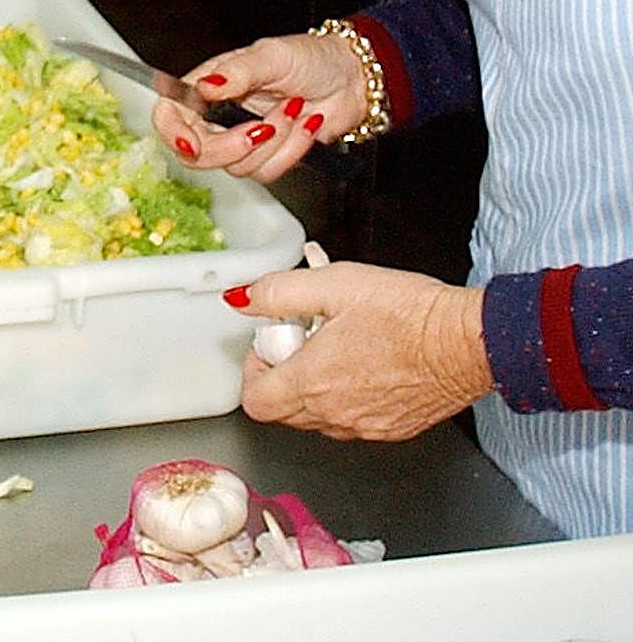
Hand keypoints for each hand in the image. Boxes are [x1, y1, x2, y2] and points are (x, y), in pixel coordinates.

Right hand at [151, 32, 366, 182]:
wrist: (350, 81)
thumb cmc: (311, 59)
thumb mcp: (272, 56)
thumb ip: (236, 72)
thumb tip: (204, 86)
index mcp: (208, 88)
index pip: (170, 114)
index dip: (172, 132)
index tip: (190, 142)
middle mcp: (218, 117)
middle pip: (199, 153)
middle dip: (232, 146)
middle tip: (260, 128)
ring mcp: (242, 140)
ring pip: (238, 166)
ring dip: (274, 141)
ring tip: (294, 110)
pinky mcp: (266, 158)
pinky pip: (267, 172)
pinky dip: (292, 150)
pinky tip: (305, 126)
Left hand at [230, 261, 492, 440]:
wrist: (471, 341)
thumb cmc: (411, 313)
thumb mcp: (333, 284)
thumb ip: (278, 292)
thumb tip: (242, 299)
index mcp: (312, 381)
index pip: (254, 401)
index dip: (253, 370)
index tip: (271, 344)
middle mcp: (334, 413)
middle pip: (282, 411)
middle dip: (282, 375)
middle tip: (304, 340)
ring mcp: (363, 426)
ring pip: (315, 418)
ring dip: (313, 388)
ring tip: (337, 348)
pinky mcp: (392, 429)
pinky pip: (350, 422)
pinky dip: (345, 398)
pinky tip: (366, 364)